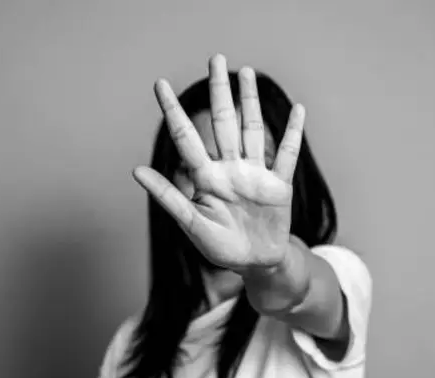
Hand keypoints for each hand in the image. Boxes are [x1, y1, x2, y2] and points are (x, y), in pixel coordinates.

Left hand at [133, 54, 305, 273]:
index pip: (186, 136)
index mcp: (205, 178)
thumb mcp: (191, 224)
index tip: (160, 84)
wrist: (255, 264)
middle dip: (219, 91)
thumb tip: (136, 170)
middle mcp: (229, 168)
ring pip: (251, 129)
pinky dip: (292, 133)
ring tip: (246, 72)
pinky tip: (298, 110)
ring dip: (250, 101)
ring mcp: (255, 174)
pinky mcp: (278, 184)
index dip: (172, 110)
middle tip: (216, 58)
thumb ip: (168, 196)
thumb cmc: (220, 247)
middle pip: (223, 121)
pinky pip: (286, 154)